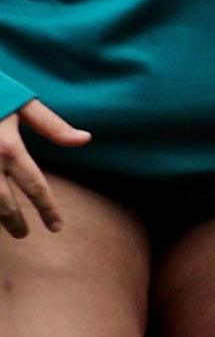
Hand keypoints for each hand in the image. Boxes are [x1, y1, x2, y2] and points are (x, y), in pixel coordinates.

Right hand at [0, 99, 87, 239]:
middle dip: (15, 221)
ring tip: (5, 226)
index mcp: (9, 148)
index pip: (35, 186)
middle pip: (4, 203)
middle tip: (24, 234)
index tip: (56, 227)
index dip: (47, 209)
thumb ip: (53, 125)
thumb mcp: (23, 102)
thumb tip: (85, 140)